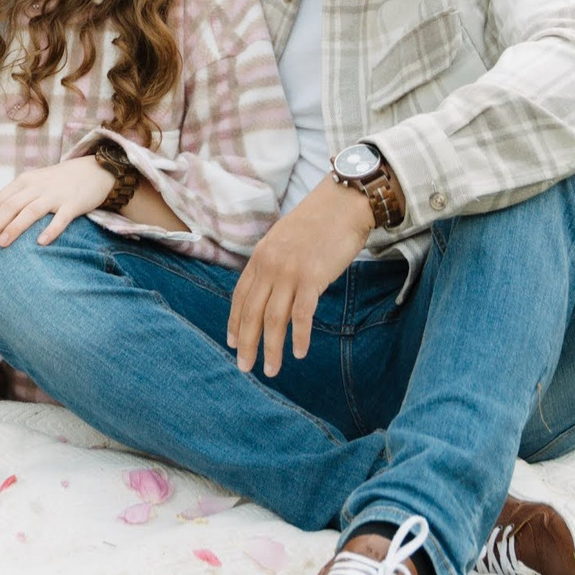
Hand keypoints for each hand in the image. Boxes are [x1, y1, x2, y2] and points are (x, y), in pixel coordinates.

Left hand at [0, 154, 117, 250]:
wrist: (94, 169)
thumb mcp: (35, 184)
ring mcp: (55, 195)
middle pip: (10, 206)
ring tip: (2, 244)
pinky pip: (61, 218)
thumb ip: (17, 198)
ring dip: (14, 228)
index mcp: (24, 182)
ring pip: (30, 211)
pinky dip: (50, 230)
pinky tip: (41, 242)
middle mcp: (36, 187)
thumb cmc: (59, 182)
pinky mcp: (73, 203)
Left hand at [225, 181, 375, 377]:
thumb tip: (270, 289)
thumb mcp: (283, 240)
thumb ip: (272, 263)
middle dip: (245, 343)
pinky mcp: (312, 278)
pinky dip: (298, 337)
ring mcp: (289, 272)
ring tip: (270, 370)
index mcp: (259, 257)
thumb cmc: (318, 223)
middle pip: (251, 312)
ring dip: (270, 348)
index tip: (231, 342)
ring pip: (273, 319)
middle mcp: (269, 266)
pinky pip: (301, 315)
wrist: (343, 204)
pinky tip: (298, 353)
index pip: (239, 296)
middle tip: (244, 367)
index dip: (234, 321)